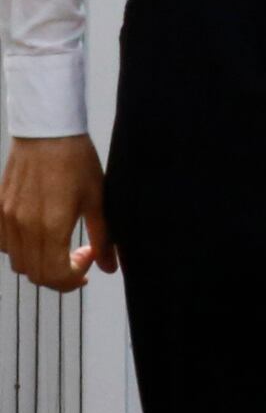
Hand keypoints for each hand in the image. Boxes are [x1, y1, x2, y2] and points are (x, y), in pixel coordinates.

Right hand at [1, 135, 113, 287]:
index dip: (72, 280)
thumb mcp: (98, 200)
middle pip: (34, 273)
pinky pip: (3, 243)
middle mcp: (23, 226)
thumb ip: (103, 238)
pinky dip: (20, 250)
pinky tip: (38, 236)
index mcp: (51, 226)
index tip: (88, 264)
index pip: (54, 275)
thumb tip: (109, 267)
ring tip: (59, 248)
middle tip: (77, 260)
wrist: (47, 132)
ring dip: (39, 264)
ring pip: (17, 261)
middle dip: (58, 276)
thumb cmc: (77, 162)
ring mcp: (6, 218)